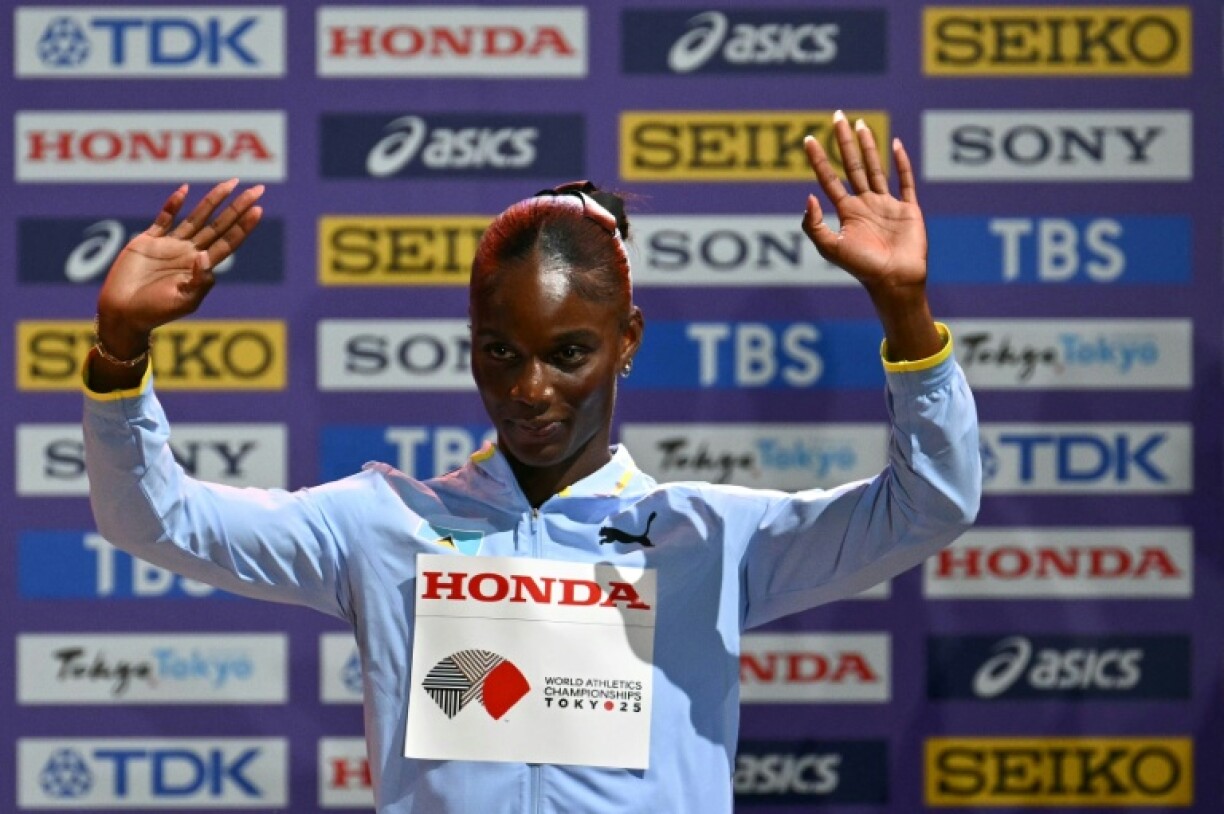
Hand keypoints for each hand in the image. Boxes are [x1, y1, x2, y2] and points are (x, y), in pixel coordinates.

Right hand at [95, 179, 264, 354]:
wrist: (123, 312)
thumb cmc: (155, 312)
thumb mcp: (184, 302)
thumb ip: (200, 282)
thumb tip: (205, 256)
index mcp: (201, 268)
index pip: (229, 242)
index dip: (244, 226)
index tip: (258, 209)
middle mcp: (190, 253)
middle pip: (220, 225)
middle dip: (238, 207)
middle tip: (259, 189)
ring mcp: (170, 245)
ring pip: (197, 216)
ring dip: (214, 200)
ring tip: (231, 183)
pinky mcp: (148, 240)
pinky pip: (164, 218)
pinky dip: (173, 204)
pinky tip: (185, 190)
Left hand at [802, 111, 941, 361]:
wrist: (894, 281)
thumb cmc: (861, 269)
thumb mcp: (830, 248)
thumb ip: (814, 225)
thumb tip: (808, 196)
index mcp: (847, 212)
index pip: (828, 179)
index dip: (818, 159)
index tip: (807, 139)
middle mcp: (865, 204)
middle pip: (852, 165)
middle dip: (844, 141)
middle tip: (837, 115)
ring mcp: (887, 204)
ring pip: (875, 167)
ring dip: (867, 145)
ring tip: (859, 124)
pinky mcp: (908, 208)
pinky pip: (904, 181)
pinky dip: (900, 162)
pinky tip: (894, 144)